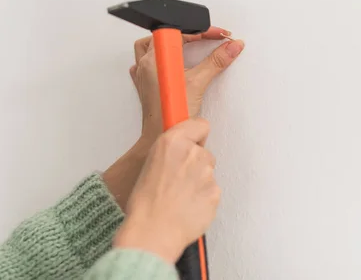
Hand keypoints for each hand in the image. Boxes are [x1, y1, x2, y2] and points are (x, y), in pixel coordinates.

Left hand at [102, 27, 242, 210]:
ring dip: (169, 42)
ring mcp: (143, 73)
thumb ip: (217, 61)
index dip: (201, 30)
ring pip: (150, 45)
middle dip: (188, 32)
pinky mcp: (145, 84)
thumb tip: (232, 46)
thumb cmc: (172, 114)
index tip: (217, 35)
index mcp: (156, 58)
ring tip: (186, 44)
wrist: (160, 135)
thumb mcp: (199, 82)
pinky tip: (170, 62)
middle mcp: (146, 63)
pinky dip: (159, 58)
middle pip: (165, 35)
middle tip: (206, 37)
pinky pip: (146, 62)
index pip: (179, 31)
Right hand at [113, 118, 218, 262]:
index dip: (196, 135)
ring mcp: (207, 173)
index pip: (199, 125)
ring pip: (207, 173)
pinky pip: (211, 191)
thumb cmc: (145, 205)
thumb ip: (172, 150)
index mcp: (172, 142)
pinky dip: (203, 199)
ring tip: (178, 198)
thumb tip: (181, 148)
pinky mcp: (215, 192)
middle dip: (195, 164)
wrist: (152, 234)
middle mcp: (193, 153)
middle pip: (204, 153)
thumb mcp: (150, 164)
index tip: (194, 140)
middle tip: (177, 181)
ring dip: (198, 183)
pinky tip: (186, 207)